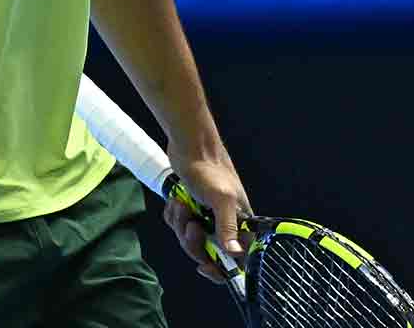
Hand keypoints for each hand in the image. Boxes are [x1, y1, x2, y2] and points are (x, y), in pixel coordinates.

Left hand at [163, 144, 251, 285]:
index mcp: (240, 222)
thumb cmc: (209, 169)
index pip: (235, 259)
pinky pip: (177, 224)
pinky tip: (175, 200)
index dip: (220, 268)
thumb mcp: (221, 199)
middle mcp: (225, 222)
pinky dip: (173, 215)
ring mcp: (206, 215)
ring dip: (180, 224)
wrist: (189, 145)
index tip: (204, 267)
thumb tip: (236, 254)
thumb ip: (228, 228)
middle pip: (206, 251)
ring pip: (188, 238)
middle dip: (192, 240)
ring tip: (180, 205)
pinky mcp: (190, 207)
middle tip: (190, 225)